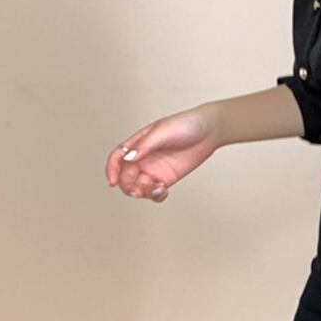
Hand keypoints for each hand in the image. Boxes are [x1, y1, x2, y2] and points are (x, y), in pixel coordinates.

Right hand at [105, 103, 219, 202]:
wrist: (209, 131)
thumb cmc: (185, 124)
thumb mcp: (163, 132)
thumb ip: (145, 145)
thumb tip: (128, 158)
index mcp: (138, 144)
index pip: (118, 158)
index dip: (111, 170)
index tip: (113, 182)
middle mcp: (144, 158)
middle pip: (126, 177)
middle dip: (129, 186)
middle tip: (138, 190)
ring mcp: (155, 169)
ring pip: (139, 187)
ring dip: (143, 192)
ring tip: (159, 189)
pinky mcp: (167, 178)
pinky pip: (155, 192)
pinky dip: (156, 195)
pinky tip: (164, 191)